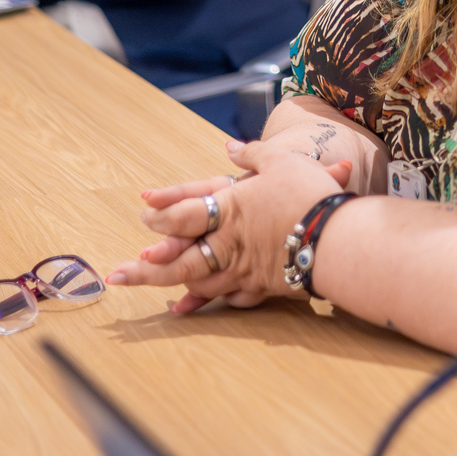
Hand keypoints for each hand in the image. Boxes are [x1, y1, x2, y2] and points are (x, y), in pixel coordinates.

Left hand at [108, 146, 354, 313]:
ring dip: (170, 288)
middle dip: (147, 269)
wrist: (338, 238)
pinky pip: (228, 298)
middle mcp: (230, 241)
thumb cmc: (309, 195)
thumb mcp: (282, 162)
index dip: (163, 210)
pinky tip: (191, 308)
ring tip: (144, 293)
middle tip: (118, 275)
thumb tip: (230, 147)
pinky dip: (208, 303)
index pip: (187, 210)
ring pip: (199, 281)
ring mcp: (243, 268)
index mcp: (232, 207)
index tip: (143, 212)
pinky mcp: (261, 286)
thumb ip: (253, 154)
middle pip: (180, 258)